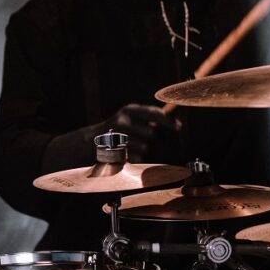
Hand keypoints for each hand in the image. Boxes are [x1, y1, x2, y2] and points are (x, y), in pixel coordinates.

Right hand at [41, 104, 180, 172]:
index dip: (169, 121)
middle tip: (147, 141)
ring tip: (132, 148)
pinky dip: (136, 158)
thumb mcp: (131, 118)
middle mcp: (123, 121)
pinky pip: (137, 158)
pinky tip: (127, 154)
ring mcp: (118, 136)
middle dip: (154, 140)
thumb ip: (152, 118)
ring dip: (143, 151)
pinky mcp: (115, 151)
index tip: (178, 127)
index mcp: (129, 110)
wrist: (91, 143)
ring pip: (145, 148)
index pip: (155, 113)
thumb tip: (175, 122)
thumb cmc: (118, 130)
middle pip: (152, 134)